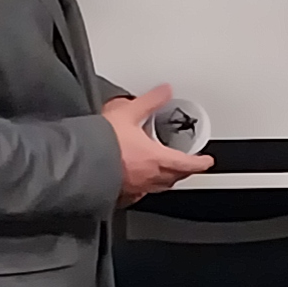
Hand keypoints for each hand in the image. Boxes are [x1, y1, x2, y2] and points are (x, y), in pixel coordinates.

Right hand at [103, 87, 213, 203]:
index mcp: (156, 158)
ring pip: (158, 187)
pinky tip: (137, 183)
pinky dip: (143, 188)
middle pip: (175, 177)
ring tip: (164, 172)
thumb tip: (165, 91)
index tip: (207, 162)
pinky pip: (138, 194)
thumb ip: (150, 101)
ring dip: (165, 180)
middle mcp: (149, 177)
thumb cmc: (103, 142)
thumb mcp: (129, 112)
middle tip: (187, 166)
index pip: (187, 163)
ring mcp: (135, 188)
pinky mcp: (120, 195)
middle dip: (184, 171)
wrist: (81, 162)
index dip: (200, 163)